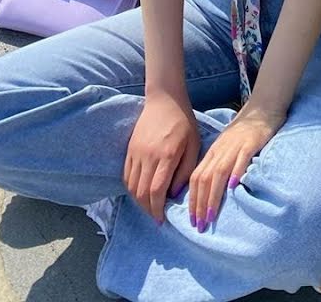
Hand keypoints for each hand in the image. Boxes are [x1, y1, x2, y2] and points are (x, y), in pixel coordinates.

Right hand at [124, 91, 199, 222]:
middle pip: (141, 193)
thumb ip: (186, 170)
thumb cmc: (184, 122)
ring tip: (149, 207)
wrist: (164, 100)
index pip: (156, 190)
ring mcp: (136, 153)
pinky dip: (132, 188)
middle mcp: (148, 156)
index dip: (157, 209)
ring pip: (132, 186)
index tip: (162, 220)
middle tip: (156, 217)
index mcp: (167, 155)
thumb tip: (175, 194)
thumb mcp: (193, 144)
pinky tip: (141, 192)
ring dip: (139, 201)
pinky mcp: (129, 150)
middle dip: (148, 210)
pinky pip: (126, 176)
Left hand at [187, 99, 286, 231]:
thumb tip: (206, 192)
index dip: (192, 200)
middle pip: (203, 179)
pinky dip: (235, 172)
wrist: (262, 109)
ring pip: (218, 172)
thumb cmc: (244, 132)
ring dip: (212, 196)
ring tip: (210, 216)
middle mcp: (220, 150)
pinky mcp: (251, 142)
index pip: (196, 178)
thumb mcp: (225, 148)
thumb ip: (216, 165)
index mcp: (212, 153)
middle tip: (199, 226)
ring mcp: (235, 146)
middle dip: (199, 204)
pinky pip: (241, 158)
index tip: (192, 221)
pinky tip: (233, 187)